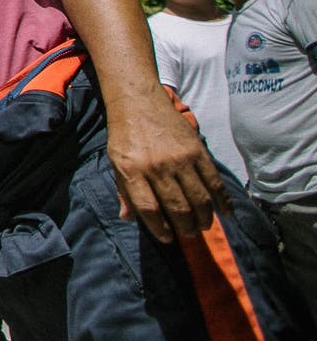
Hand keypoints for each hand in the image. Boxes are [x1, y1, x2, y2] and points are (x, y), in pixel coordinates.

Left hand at [107, 96, 230, 242]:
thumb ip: (123, 191)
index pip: (148, 209)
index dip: (159, 229)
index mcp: (132, 171)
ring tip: (204, 226)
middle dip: (186, 227)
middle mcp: (157, 167)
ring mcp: (180, 158)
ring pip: (199, 198)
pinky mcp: (197, 150)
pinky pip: (214, 181)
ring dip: (204, 218)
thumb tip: (128, 219)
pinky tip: (226, 212)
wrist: (138, 101)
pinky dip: (223, 200)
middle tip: (189, 234)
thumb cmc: (124, 135)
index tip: (167, 239)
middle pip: (177, 207)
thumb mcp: (115, 162)